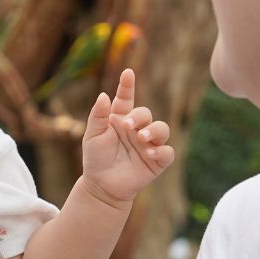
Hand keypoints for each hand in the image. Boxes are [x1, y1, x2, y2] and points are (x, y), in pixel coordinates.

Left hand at [81, 67, 173, 208]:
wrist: (101, 186)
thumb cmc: (96, 158)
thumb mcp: (92, 136)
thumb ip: (98, 116)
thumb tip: (104, 94)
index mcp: (121, 119)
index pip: (126, 99)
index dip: (127, 86)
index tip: (127, 73)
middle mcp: (137, 129)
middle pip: (146, 114)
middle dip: (140, 117)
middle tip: (129, 127)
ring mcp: (148, 144)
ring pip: (162, 129)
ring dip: (154, 131)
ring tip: (142, 138)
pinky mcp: (157, 161)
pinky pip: (167, 152)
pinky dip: (161, 151)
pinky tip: (150, 154)